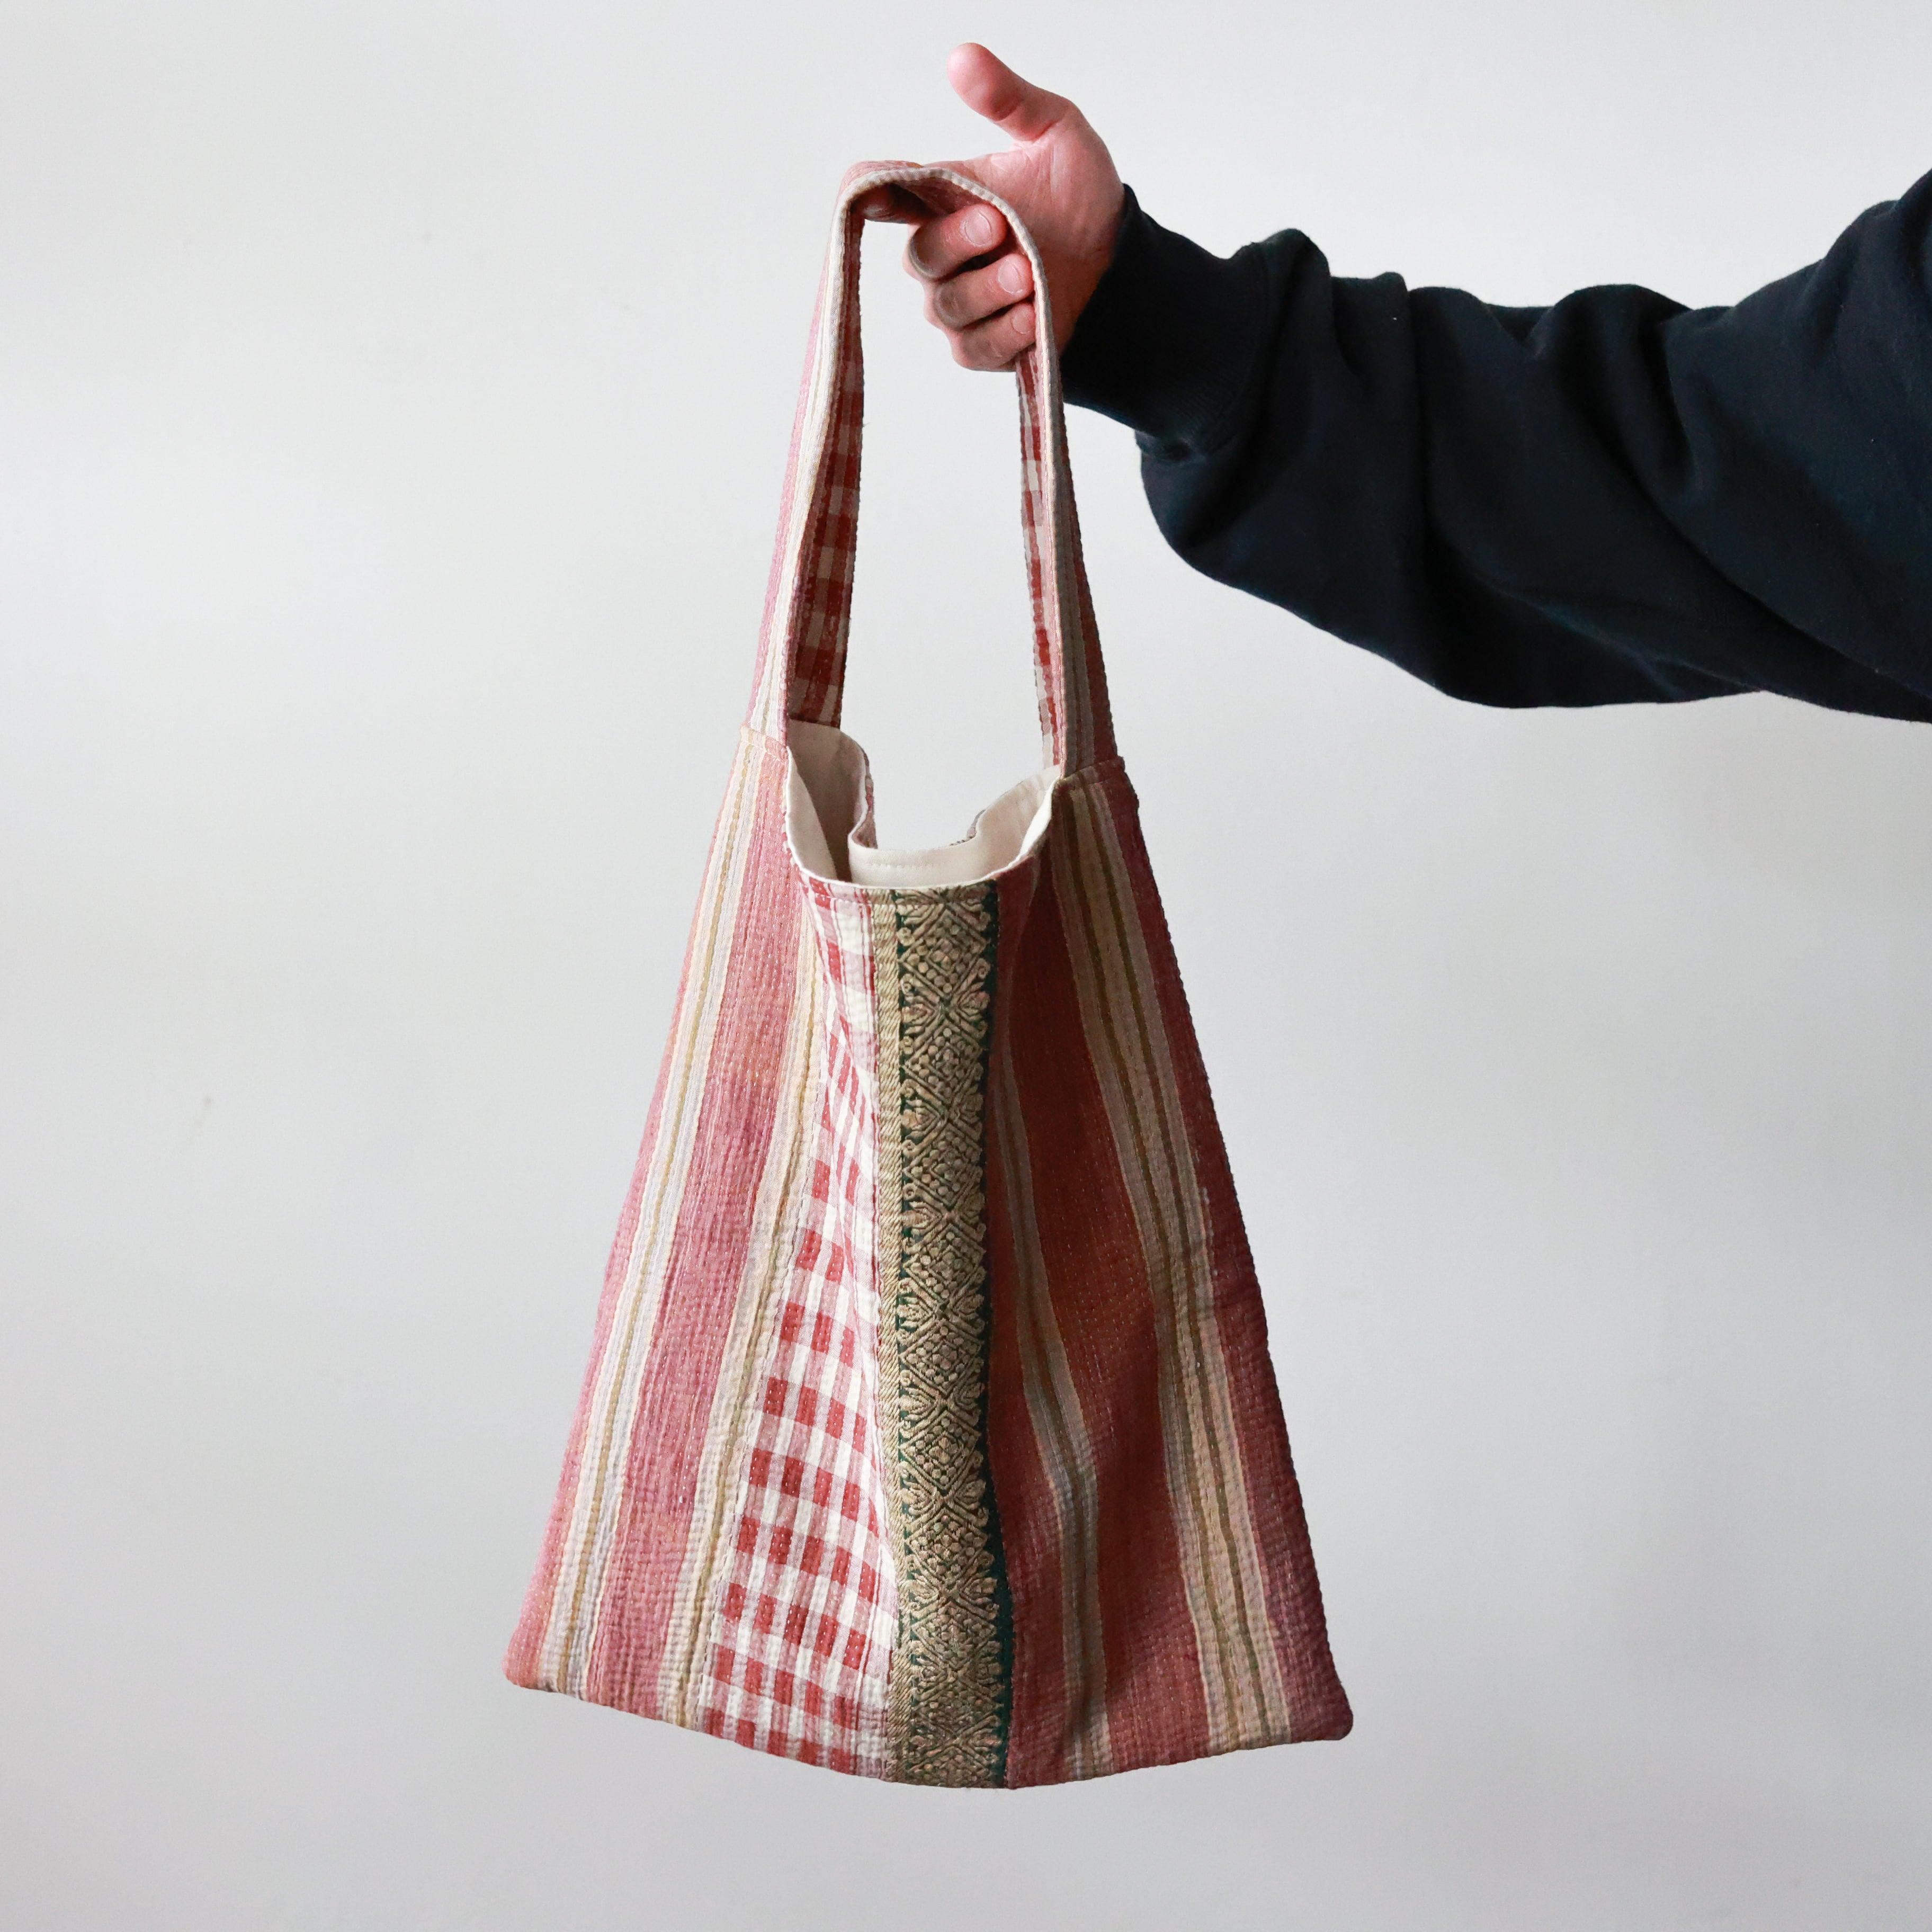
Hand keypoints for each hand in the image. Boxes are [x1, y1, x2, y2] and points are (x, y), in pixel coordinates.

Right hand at [860, 45, 1123, 370]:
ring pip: (946, 306)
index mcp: (946, 200)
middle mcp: (942, 255)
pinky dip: (1002, 333)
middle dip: (955, 242)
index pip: (885, 194)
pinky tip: (1032, 317)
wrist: (1120, 265)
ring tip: (1030, 275)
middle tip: (998, 225)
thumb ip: (1009, 100)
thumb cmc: (1082, 200)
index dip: (866, 196)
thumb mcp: (1056, 135)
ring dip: (987, 290)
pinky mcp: (981, 348)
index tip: (872, 194)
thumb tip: (962, 57)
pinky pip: (972, 348)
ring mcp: (958, 305)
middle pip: (918, 256)